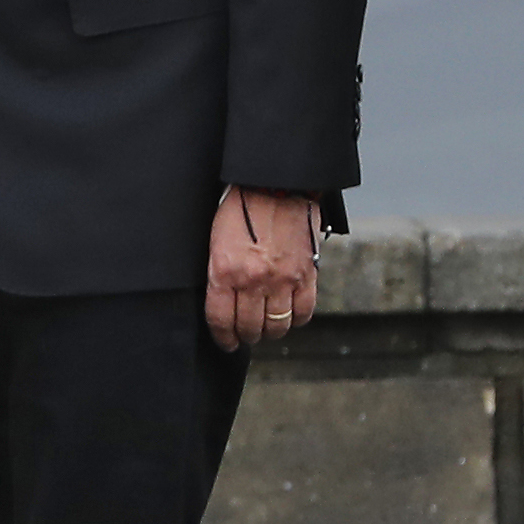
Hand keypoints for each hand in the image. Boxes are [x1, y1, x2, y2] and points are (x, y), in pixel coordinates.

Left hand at [204, 186, 320, 352]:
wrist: (276, 182)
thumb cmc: (241, 206)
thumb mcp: (216, 240)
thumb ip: (220, 274)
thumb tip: (225, 303)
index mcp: (224, 271)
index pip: (221, 321)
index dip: (223, 338)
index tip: (227, 342)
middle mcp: (253, 280)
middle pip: (250, 328)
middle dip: (246, 336)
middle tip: (246, 333)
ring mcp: (282, 280)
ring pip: (277, 326)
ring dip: (271, 331)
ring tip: (267, 325)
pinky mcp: (306, 274)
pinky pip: (303, 313)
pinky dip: (296, 319)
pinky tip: (289, 313)